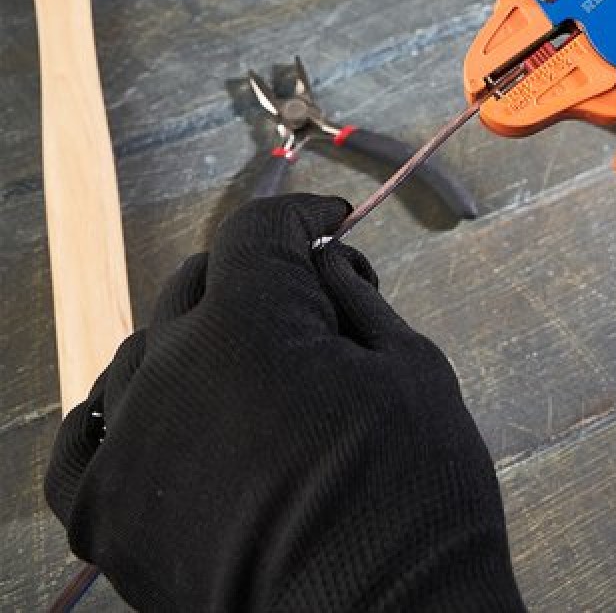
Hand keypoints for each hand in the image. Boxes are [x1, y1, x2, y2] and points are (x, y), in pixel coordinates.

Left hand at [46, 195, 524, 611]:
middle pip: (199, 281)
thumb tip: (324, 264)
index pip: (258, 230)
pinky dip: (121, 410)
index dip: (303, 216)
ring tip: (254, 371)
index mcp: (249, 321)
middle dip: (258, 276)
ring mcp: (129, 441)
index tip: (333, 223)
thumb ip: (356, 298)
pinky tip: (156, 407)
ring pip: (146, 350)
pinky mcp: (105, 513)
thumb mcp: (410, 365)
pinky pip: (87, 436)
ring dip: (199, 340)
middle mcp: (171, 367)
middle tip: (314, 302)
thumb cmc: (414, 491)